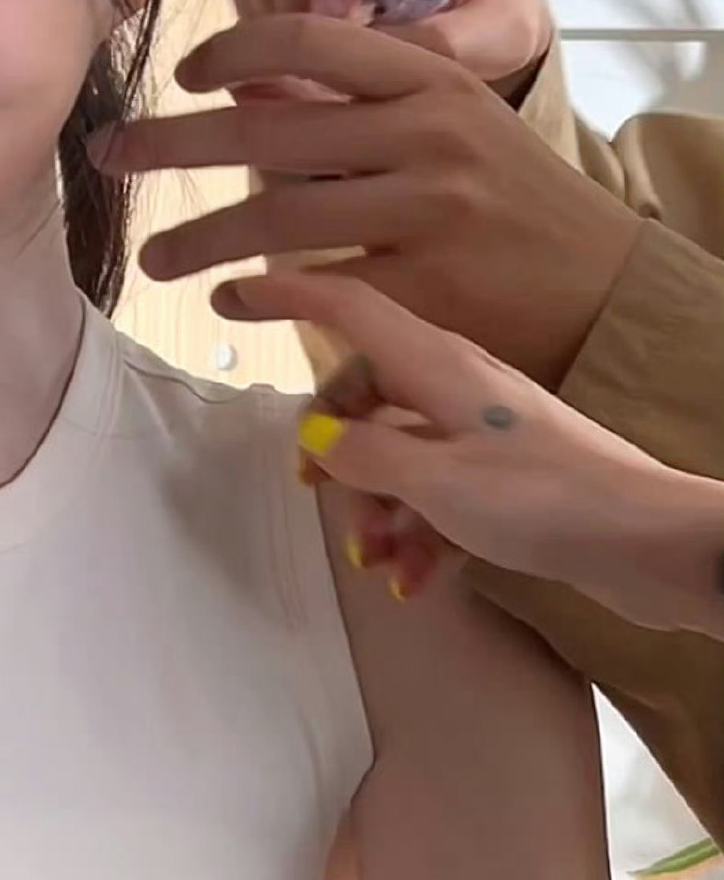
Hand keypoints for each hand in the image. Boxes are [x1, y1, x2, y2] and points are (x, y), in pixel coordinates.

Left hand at [98, 16, 641, 389]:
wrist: (598, 281)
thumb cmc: (501, 195)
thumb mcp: (444, 122)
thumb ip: (355, 106)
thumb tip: (242, 93)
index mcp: (428, 76)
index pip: (306, 38)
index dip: (229, 50)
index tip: (181, 73)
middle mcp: (429, 132)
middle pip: (270, 132)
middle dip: (173, 143)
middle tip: (108, 154)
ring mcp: (431, 210)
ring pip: (280, 219)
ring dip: (200, 240)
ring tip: (153, 257)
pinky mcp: (431, 287)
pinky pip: (322, 288)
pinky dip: (262, 297)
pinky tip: (226, 301)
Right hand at [238, 269, 723, 635]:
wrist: (650, 542)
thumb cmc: (546, 498)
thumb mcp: (433, 480)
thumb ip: (363, 455)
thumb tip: (315, 436)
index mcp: (437, 364)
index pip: (345, 305)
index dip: (285, 295)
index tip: (229, 296)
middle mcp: (460, 386)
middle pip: (368, 390)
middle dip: (333, 442)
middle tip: (312, 489)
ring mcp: (488, 431)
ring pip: (403, 451)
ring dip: (377, 507)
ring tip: (375, 560)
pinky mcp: (512, 477)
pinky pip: (441, 494)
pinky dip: (420, 534)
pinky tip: (416, 583)